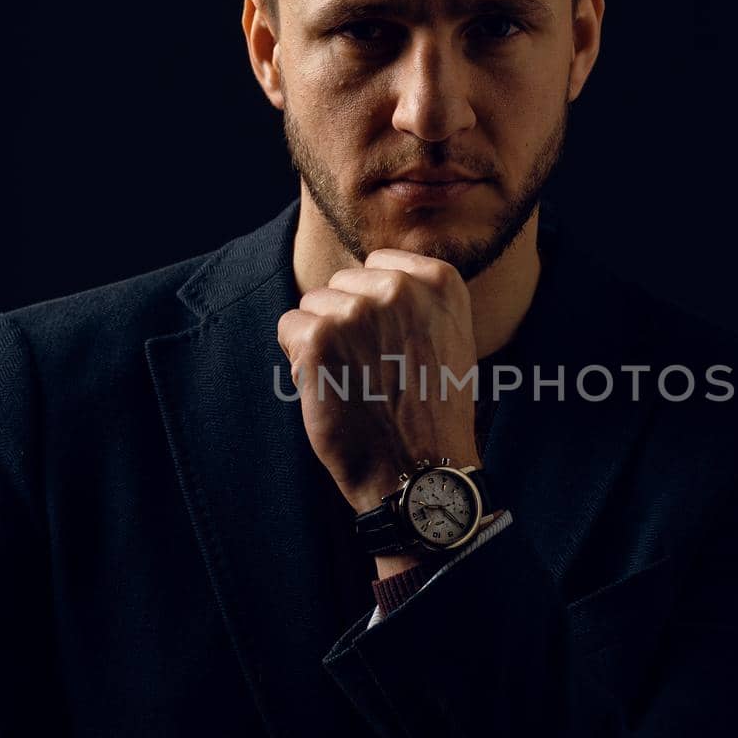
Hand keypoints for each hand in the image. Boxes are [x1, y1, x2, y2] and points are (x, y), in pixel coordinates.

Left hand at [276, 249, 480, 512]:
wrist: (418, 472)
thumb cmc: (432, 414)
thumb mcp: (449, 341)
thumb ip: (418, 301)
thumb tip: (369, 273)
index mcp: (440, 283)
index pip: (377, 264)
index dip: (373, 306)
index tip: (392, 345)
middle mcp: (400, 289)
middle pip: (342, 282)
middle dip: (346, 321)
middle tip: (371, 370)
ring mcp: (357, 312)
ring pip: (313, 305)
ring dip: (321, 341)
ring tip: (353, 382)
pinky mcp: (319, 338)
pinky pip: (288, 327)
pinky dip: (299, 361)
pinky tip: (329, 390)